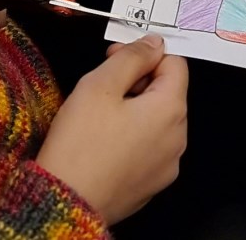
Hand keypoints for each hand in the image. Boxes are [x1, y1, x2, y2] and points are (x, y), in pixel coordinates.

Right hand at [36, 34, 188, 223]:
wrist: (67, 201)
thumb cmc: (80, 144)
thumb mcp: (100, 85)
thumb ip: (132, 57)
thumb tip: (154, 43)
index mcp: (170, 110)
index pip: (175, 63)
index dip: (143, 54)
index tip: (114, 58)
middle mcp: (178, 138)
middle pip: (167, 92)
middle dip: (137, 81)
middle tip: (100, 85)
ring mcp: (167, 165)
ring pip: (157, 120)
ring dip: (134, 109)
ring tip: (98, 116)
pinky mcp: (152, 184)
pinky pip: (149, 148)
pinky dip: (131, 137)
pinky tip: (104, 141)